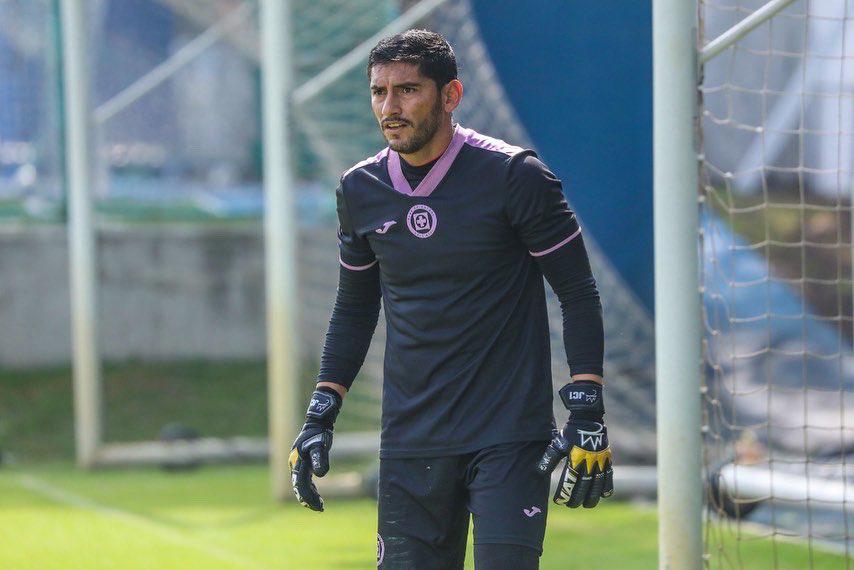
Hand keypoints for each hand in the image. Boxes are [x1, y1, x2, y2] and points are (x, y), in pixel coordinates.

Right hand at [289, 387, 341, 510]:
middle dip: (308, 499)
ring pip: (300, 484)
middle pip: (299, 487)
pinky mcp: (301, 461)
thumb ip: (320, 459)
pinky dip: (309, 487)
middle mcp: (294, 464)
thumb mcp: (320, 446)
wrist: (317, 422)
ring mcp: (296, 463)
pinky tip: (315, 492)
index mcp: (297, 463)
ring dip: (308, 494)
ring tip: (319, 504)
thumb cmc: (319, 434)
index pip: (301, 486)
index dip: (309, 497)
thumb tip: (320, 475)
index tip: (319, 506)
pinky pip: (303, 478)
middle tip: (320, 508)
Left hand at [537, 380, 613, 507]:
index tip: (558, 501)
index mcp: (575, 459)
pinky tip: (605, 495)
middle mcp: (588, 462)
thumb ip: (550, 459)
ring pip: (598, 484)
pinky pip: (609, 476)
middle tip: (571, 505)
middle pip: (584, 486)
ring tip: (587, 505)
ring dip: (593, 497)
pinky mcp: (607, 459)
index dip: (564, 492)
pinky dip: (607, 486)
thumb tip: (540, 473)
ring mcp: (599, 462)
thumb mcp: (558, 444)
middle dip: (577, 498)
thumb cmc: (570, 432)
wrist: (588, 419)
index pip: (569, 481)